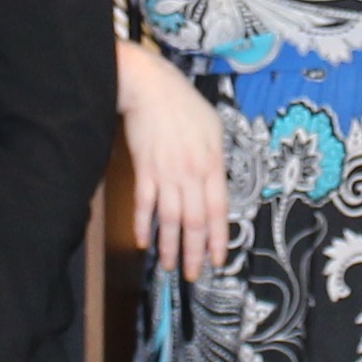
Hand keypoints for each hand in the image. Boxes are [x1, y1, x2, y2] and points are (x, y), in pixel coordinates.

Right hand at [121, 54, 231, 280]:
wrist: (151, 88)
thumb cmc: (184, 104)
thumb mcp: (214, 128)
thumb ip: (216, 160)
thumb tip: (216, 184)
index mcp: (212, 164)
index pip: (218, 210)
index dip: (217, 238)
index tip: (217, 260)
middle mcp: (191, 173)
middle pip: (194, 221)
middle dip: (194, 252)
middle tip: (192, 274)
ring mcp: (166, 173)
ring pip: (170, 219)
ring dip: (169, 245)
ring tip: (169, 266)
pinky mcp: (144, 169)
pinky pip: (145, 204)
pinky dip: (143, 224)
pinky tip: (143, 241)